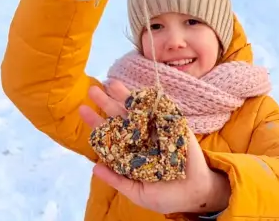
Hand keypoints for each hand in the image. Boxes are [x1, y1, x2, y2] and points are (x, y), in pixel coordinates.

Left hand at [79, 79, 230, 213]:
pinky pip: (163, 111)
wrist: (195, 195)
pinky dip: (153, 101)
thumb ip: (117, 180)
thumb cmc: (166, 196)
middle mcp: (142, 139)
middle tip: (92, 89)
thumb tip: (94, 167)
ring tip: (111, 83)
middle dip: (107, 103)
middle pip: (122, 118)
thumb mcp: (137, 193)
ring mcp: (158, 131)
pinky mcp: (175, 128)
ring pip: (140, 111)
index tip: (83, 110)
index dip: (97, 123)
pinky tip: (140, 90)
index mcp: (131, 153)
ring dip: (126, 96)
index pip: (111, 135)